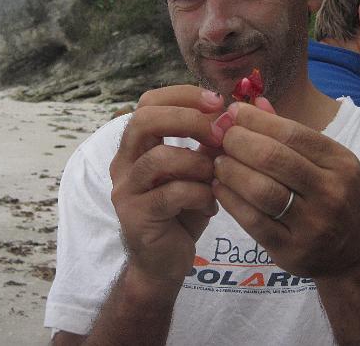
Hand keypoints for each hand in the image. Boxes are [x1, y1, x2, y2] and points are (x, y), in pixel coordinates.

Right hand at [110, 85, 225, 282]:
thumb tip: (235, 111)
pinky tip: (211, 204)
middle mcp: (124, 162)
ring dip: (197, 162)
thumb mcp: (198, 171)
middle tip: (219, 131)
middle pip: (144, 120)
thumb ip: (209, 143)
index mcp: (137, 145)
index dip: (183, 95)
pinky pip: (171, 194)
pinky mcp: (136, 216)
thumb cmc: (182, 212)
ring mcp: (126, 189)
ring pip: (159, 158)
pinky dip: (199, 194)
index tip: (218, 101)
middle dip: (188, 119)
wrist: (164, 264)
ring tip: (216, 175)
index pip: (149, 102)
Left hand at [212, 98, 359, 277]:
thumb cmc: (334, 198)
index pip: (291, 132)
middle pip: (273, 158)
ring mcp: (313, 224)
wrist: (356, 255)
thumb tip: (253, 103)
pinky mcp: (292, 251)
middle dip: (238, 142)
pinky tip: (220, 188)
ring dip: (231, 171)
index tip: (232, 112)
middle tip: (220, 137)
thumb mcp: (326, 163)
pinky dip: (230, 200)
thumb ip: (290, 134)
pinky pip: (252, 221)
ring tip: (218, 162)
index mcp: (340, 162)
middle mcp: (331, 191)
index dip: (255, 120)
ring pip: (260, 190)